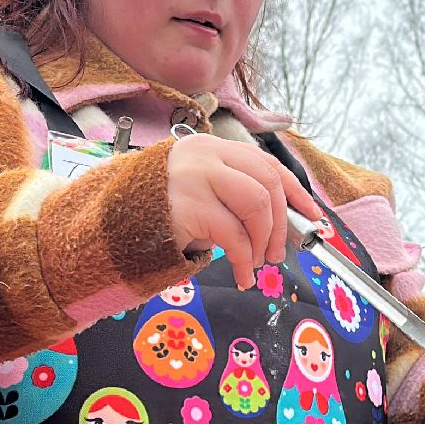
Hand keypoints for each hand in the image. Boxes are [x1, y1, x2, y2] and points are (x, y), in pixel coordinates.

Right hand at [166, 134, 320, 289]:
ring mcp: (195, 177)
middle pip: (267, 183)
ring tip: (258, 262)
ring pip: (257, 205)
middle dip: (283, 223)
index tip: (312, 215)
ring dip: (265, 241)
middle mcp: (205, 156)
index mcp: (212, 148)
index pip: (267, 163)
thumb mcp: (201, 192)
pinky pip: (234, 236)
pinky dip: (246, 261)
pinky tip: (244, 275)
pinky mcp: (186, 206)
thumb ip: (235, 194)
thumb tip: (285, 223)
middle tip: (279, 252)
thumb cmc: (162, 213)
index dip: (295, 191)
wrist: (112, 225)